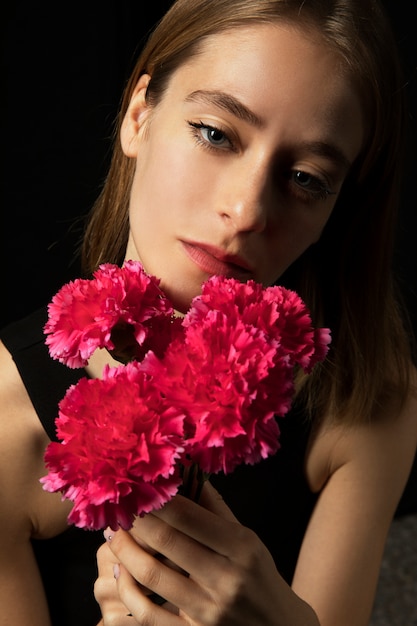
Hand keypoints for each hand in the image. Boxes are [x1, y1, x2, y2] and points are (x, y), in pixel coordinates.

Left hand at [95, 482, 310, 624]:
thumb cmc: (259, 578)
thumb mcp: (248, 541)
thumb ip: (216, 510)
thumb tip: (188, 474)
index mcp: (241, 547)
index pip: (189, 515)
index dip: (157, 500)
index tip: (137, 488)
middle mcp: (226, 579)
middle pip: (167, 541)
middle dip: (136, 521)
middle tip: (118, 507)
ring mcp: (209, 611)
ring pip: (153, 577)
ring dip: (125, 552)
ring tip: (113, 535)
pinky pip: (149, 616)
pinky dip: (129, 592)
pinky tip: (120, 573)